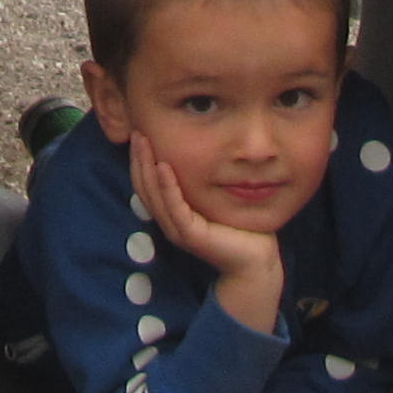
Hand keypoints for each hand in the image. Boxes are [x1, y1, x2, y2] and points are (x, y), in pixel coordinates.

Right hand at [128, 128, 281, 333]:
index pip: (147, 185)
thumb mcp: (215, 197)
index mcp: (172, 215)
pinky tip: (163, 165)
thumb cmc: (240, 227)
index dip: (140, 160)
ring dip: (146, 167)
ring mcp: (178, 231)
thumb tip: (203, 149)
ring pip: (154, 196)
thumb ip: (203, 181)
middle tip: (136, 131)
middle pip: (144, 187)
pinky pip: (174, 207)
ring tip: (143, 142)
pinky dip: (167, 186)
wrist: (255, 261)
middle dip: (138, 159)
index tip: (140, 133)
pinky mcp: (191, 235)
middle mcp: (170, 223)